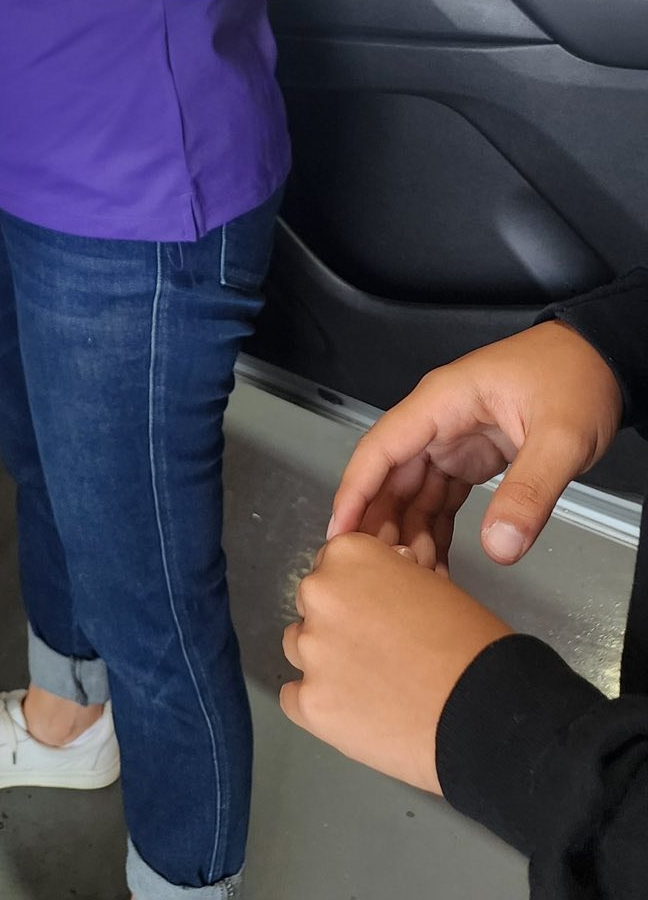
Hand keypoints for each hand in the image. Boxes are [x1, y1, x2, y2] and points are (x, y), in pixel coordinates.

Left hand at [280, 535, 511, 792]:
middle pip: (313, 606)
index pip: (333, 566)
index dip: (357, 592)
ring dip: (326, 663)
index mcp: (349, 555)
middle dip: (338, 625)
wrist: (485, 713)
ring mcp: (311, 651)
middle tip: (378, 653)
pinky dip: (320, 706)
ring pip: (300, 649)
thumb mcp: (431, 584)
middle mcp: (320, 594)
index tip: (378, 614)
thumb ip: (388, 577)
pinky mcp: (309, 703)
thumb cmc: (470, 645)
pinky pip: (294, 698)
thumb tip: (374, 585)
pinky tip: (355, 714)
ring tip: (371, 687)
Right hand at [327, 322, 622, 570]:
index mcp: (442, 403)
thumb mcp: (560, 438)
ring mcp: (452, 441)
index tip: (340, 535)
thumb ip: (529, 491)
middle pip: (391, 478)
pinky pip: (441, 499)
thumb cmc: (576, 380)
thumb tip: (500, 549)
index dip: (355, 493)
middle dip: (382, 526)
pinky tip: (436, 565)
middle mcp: (437, 422)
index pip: (381, 449)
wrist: (603, 361)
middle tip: (383, 577)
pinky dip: (436, 532)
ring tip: (413, 582)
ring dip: (409, 534)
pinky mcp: (471, 458)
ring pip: (413, 493)